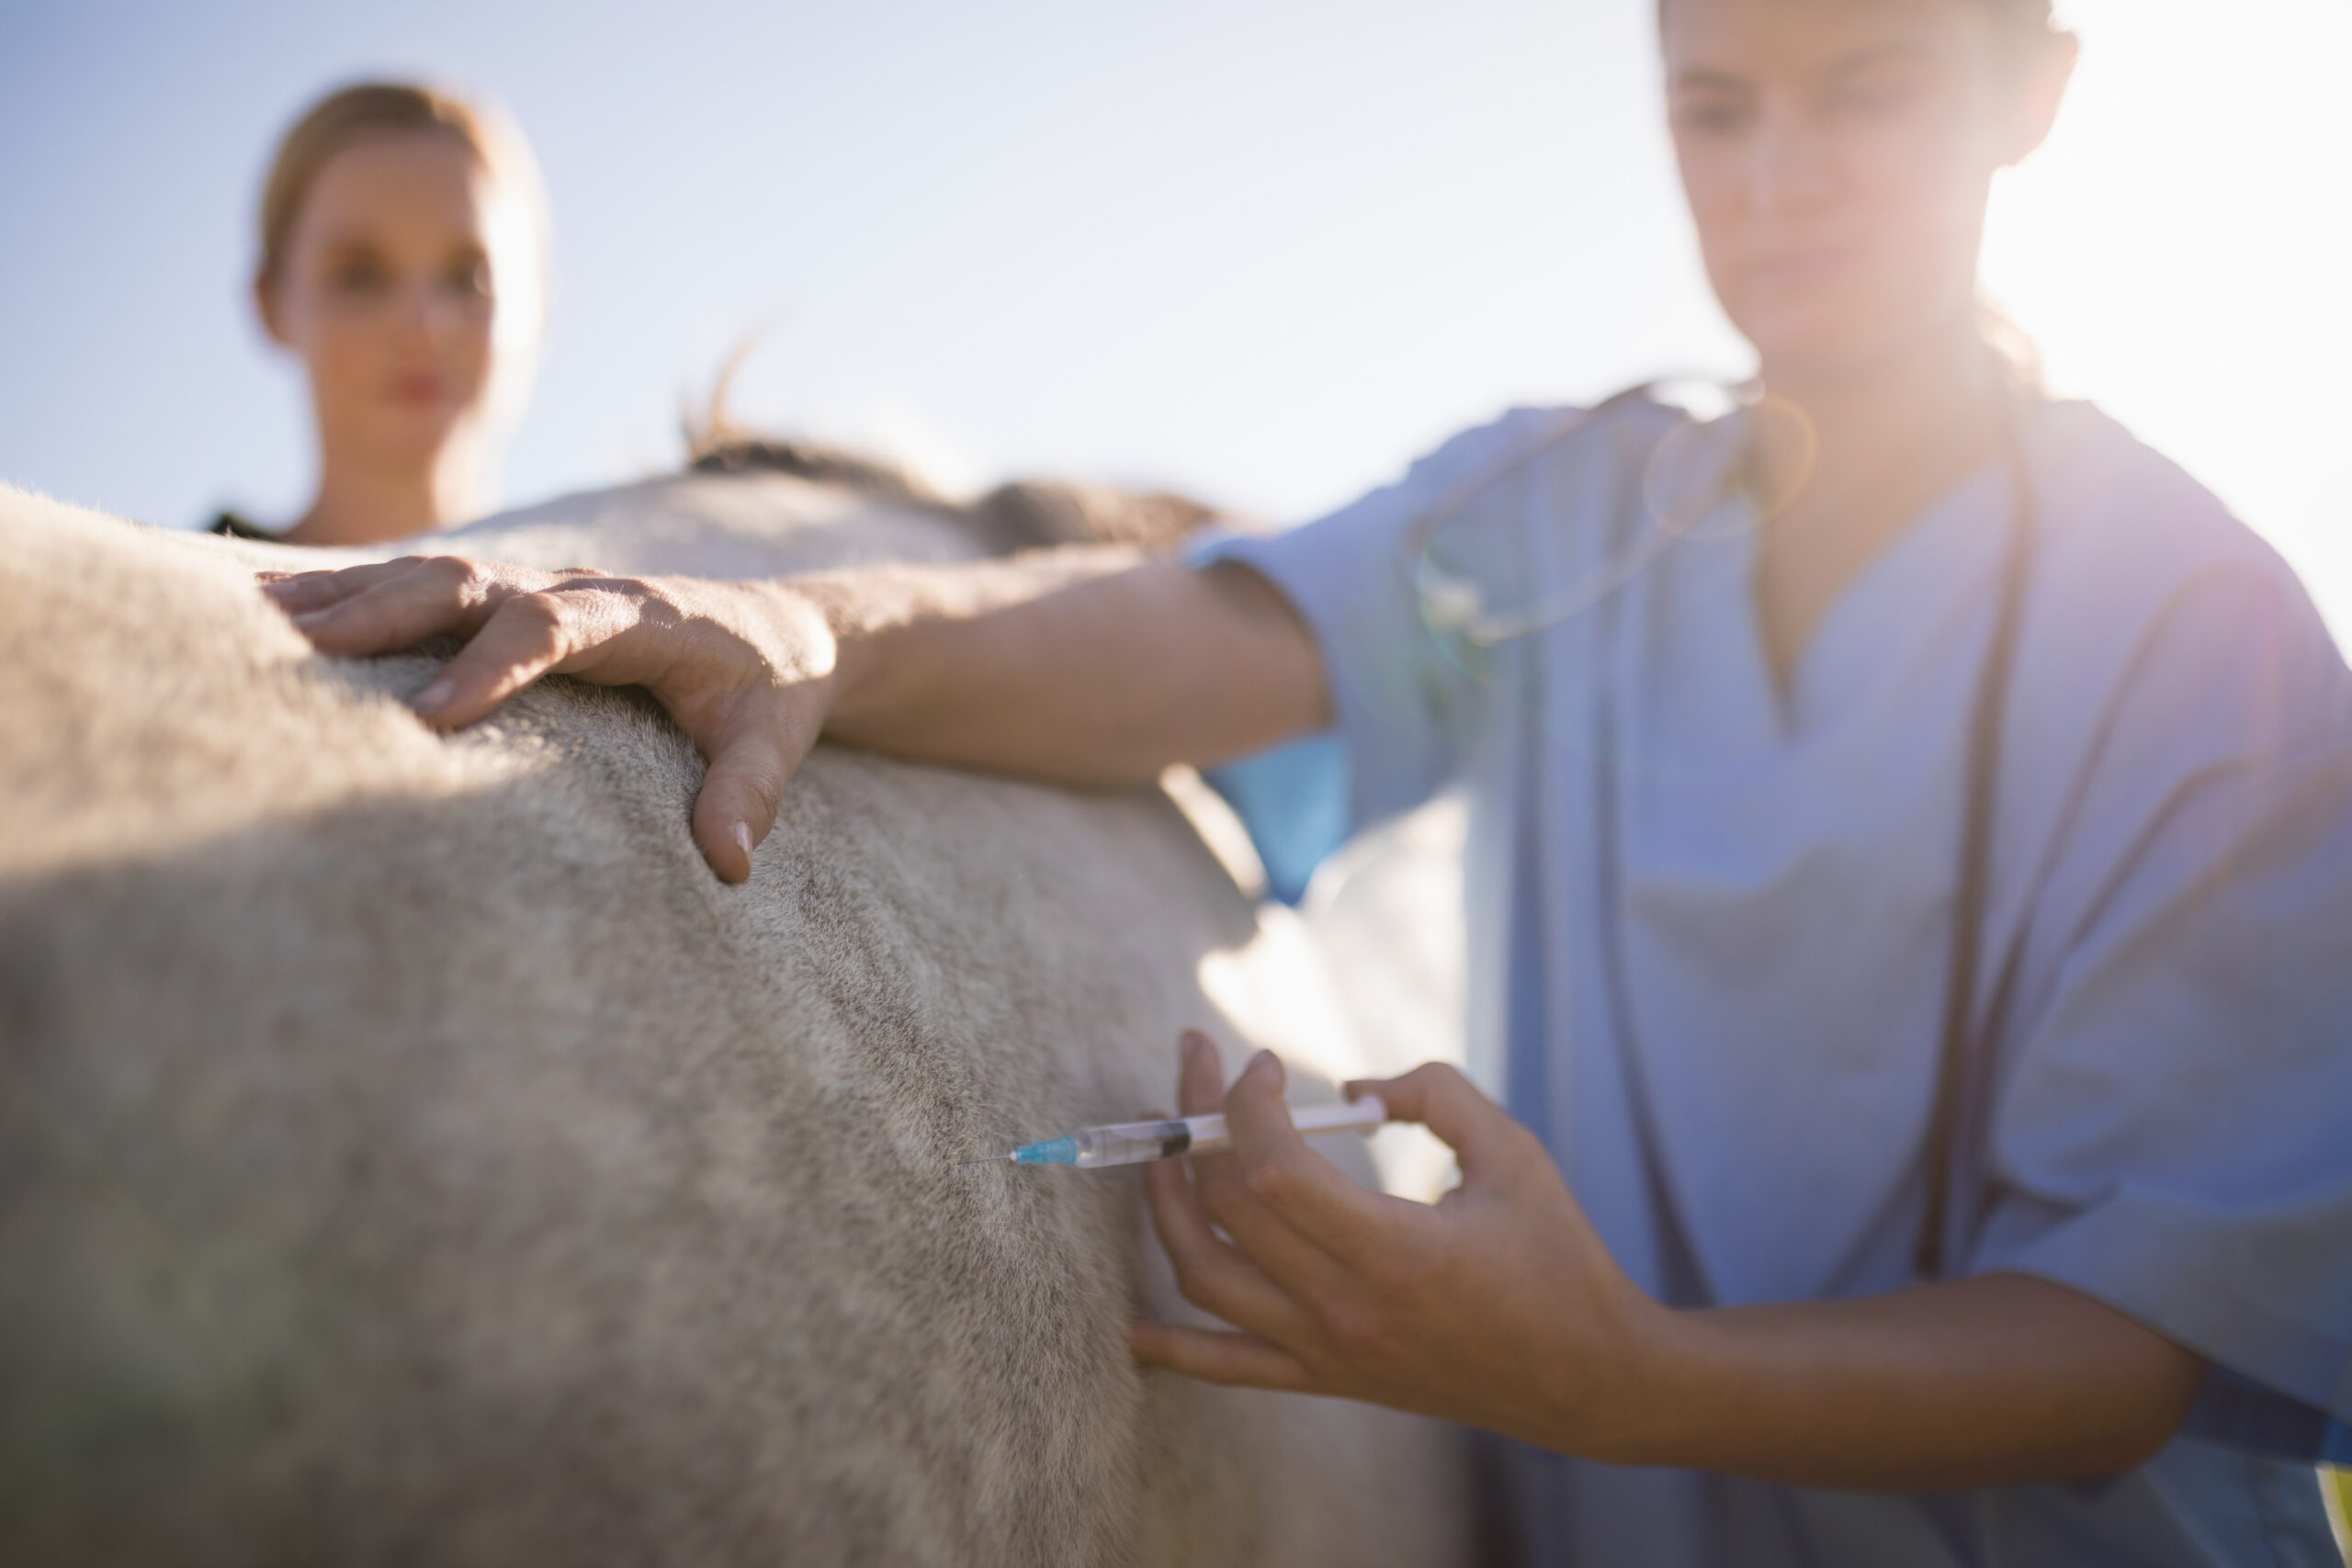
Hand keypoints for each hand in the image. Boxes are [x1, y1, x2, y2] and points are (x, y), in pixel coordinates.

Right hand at [260, 557, 839, 882]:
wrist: (788, 626)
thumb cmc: (776, 692)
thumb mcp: (777, 741)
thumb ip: (749, 796)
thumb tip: (728, 865)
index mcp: (645, 617)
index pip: (557, 627)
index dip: (492, 666)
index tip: (429, 720)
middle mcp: (582, 587)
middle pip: (471, 583)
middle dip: (385, 613)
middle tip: (300, 653)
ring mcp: (541, 584)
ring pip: (433, 574)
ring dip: (349, 595)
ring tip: (254, 625)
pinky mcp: (514, 597)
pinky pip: (426, 586)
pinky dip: (354, 593)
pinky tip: (276, 612)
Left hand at [1132, 1031, 1666, 1458]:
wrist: (1586, 1377)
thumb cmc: (1557, 1256)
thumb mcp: (1513, 1153)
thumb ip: (1436, 1093)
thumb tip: (1352, 1082)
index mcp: (1394, 1251)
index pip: (1273, 1170)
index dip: (1247, 1103)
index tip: (1261, 1062)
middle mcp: (1347, 1308)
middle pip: (1227, 1207)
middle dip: (1197, 1119)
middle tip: (1199, 1061)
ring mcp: (1329, 1350)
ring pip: (1206, 1277)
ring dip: (1165, 1205)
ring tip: (1160, 1147)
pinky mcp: (1328, 1379)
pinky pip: (1228, 1368)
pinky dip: (1172, 1347)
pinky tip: (1131, 1327)